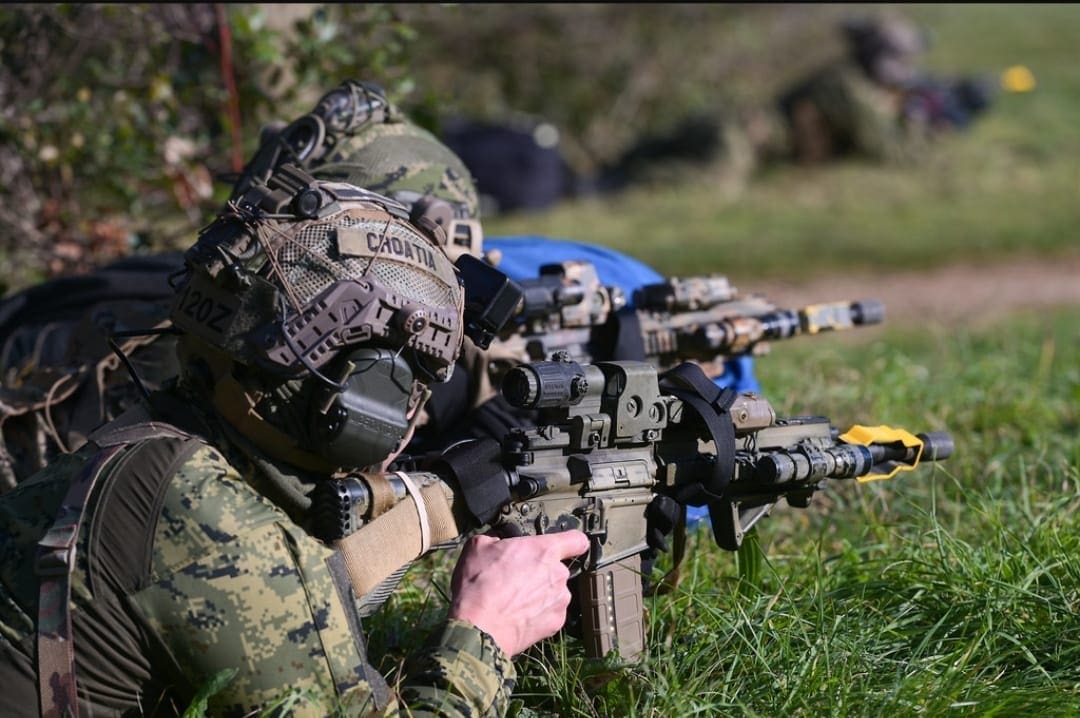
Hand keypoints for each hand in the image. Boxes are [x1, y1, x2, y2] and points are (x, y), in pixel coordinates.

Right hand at [448, 530, 589, 656]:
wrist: (477, 627)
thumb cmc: (478, 584)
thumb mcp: (478, 547)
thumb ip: (496, 540)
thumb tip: (498, 544)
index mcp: (544, 550)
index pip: (577, 540)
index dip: (572, 543)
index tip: (566, 546)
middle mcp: (558, 574)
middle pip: (558, 569)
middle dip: (541, 572)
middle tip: (517, 579)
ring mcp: (560, 601)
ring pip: (555, 593)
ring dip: (541, 594)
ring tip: (515, 602)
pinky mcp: (555, 624)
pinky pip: (550, 614)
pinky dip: (539, 615)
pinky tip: (519, 617)